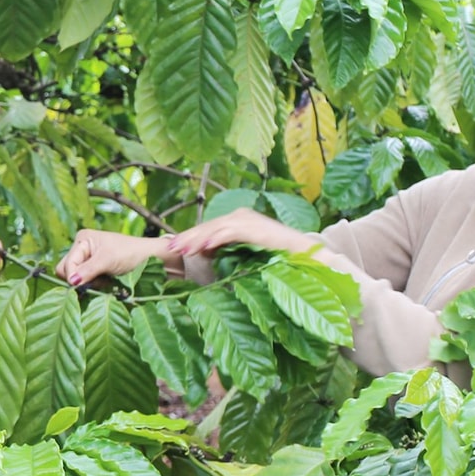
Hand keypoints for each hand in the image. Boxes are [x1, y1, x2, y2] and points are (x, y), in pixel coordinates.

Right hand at [57, 230, 172, 285]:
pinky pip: (86, 282)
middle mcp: (82, 249)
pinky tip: (106, 283)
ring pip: (76, 279)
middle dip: (80, 280)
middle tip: (98, 281)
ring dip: (88, 284)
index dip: (73, 277)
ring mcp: (88, 260)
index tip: (86, 285)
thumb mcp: (107, 260)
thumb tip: (71, 281)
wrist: (151, 259)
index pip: (66, 264)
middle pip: (67, 271)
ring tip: (105, 281)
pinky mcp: (95, 270)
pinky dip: (94, 285)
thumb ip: (88, 270)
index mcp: (82, 240)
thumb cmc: (131, 253)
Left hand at [164, 208, 309, 258]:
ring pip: (215, 228)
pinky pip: (230, 232)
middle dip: (187, 237)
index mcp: (237, 221)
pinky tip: (203, 247)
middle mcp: (240, 216)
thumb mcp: (247, 253)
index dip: (189, 238)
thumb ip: (228, 252)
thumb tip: (205, 259)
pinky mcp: (255, 227)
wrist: (306, 253)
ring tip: (180, 248)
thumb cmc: (278, 257)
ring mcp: (247, 220)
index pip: (208, 229)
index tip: (172, 248)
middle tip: (169, 247)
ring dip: (196, 239)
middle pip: (207, 226)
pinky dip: (216, 239)